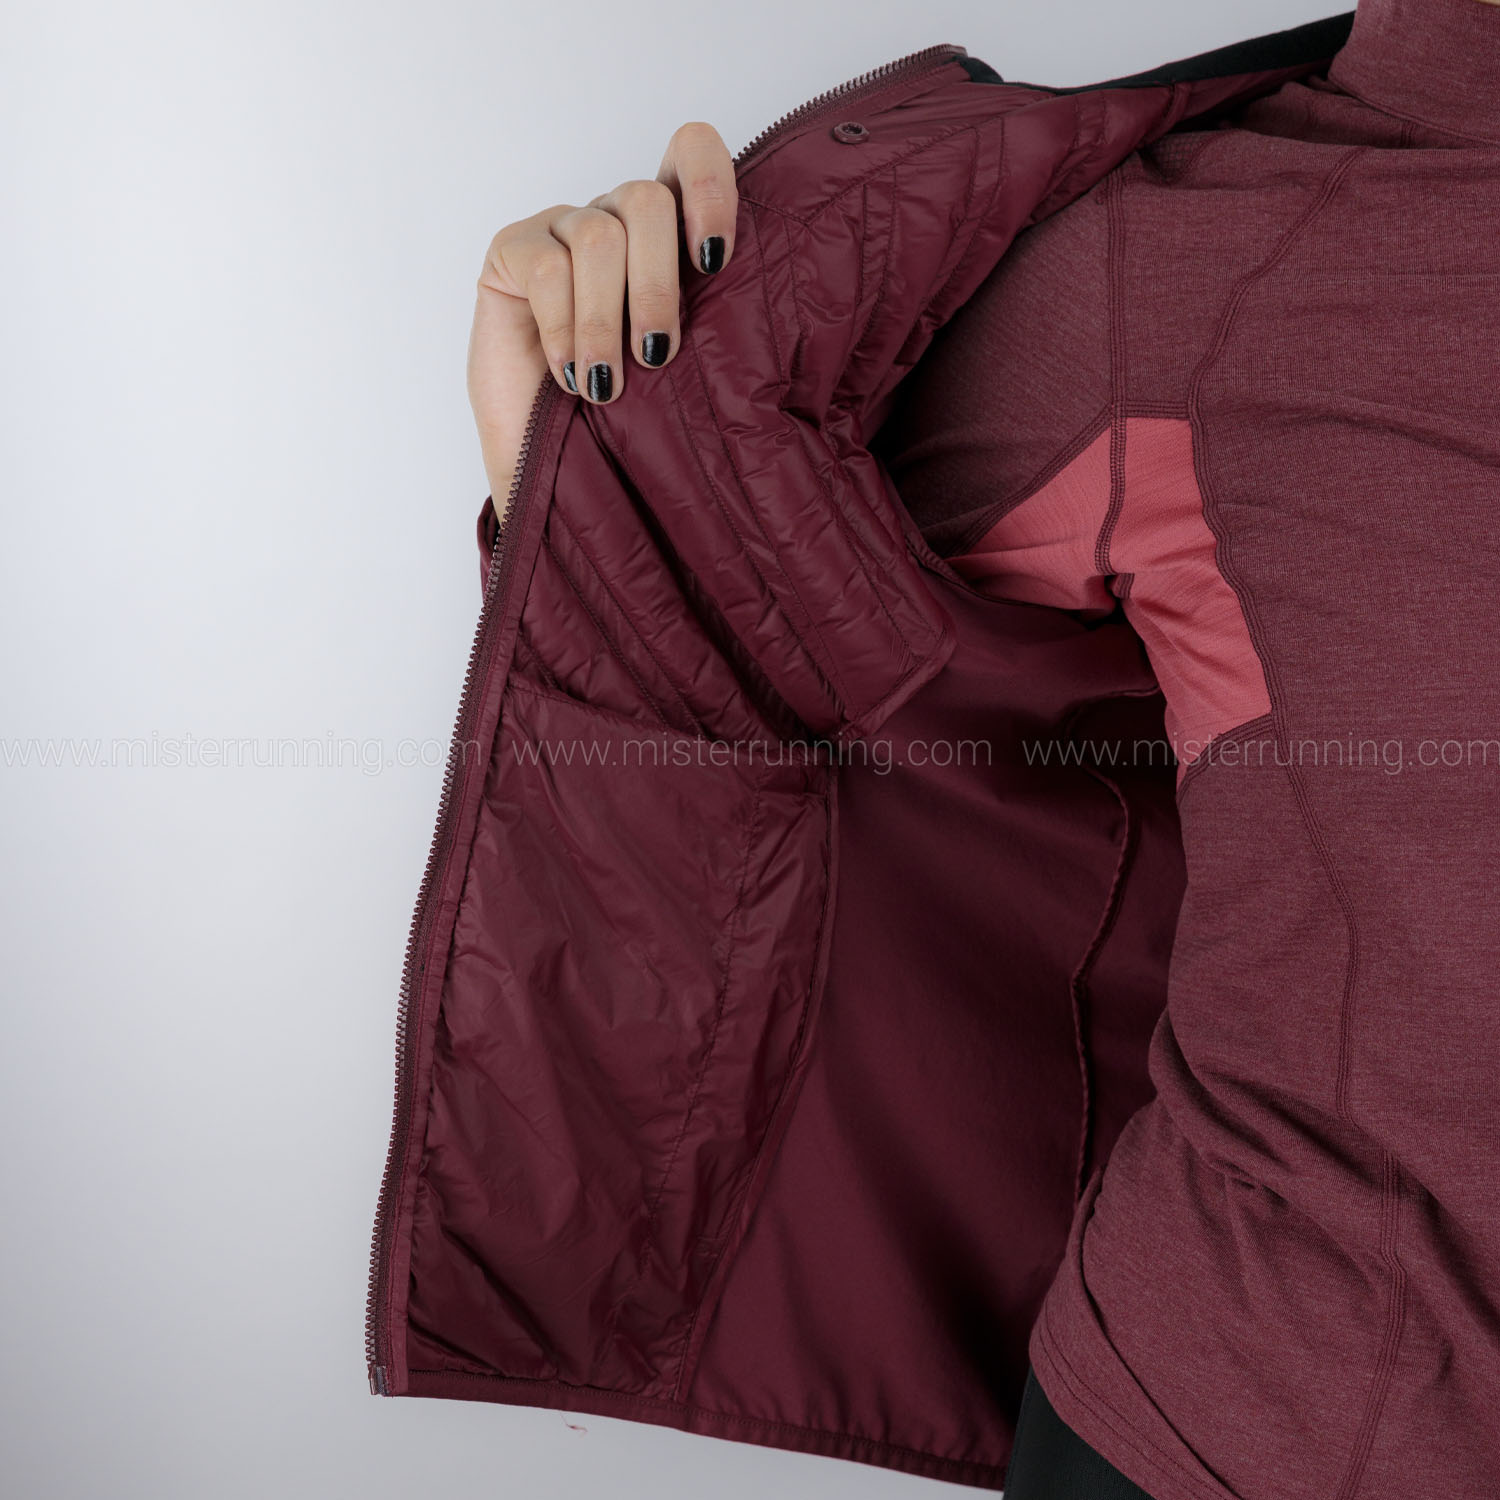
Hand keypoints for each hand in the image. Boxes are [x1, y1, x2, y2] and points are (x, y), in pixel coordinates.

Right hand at [467, 121, 738, 518]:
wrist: (551, 463)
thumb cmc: (625, 418)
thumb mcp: (687, 371)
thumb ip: (720, 328)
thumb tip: (779, 326)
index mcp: (669, 232)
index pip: (692, 153)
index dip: (710, 188)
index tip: (716, 261)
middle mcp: (617, 217)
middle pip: (647, 202)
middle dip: (658, 285)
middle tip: (658, 354)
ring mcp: (561, 228)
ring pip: (598, 237)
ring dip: (607, 321)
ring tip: (608, 385)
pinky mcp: (512, 249)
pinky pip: (546, 266)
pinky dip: (564, 328)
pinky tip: (571, 375)